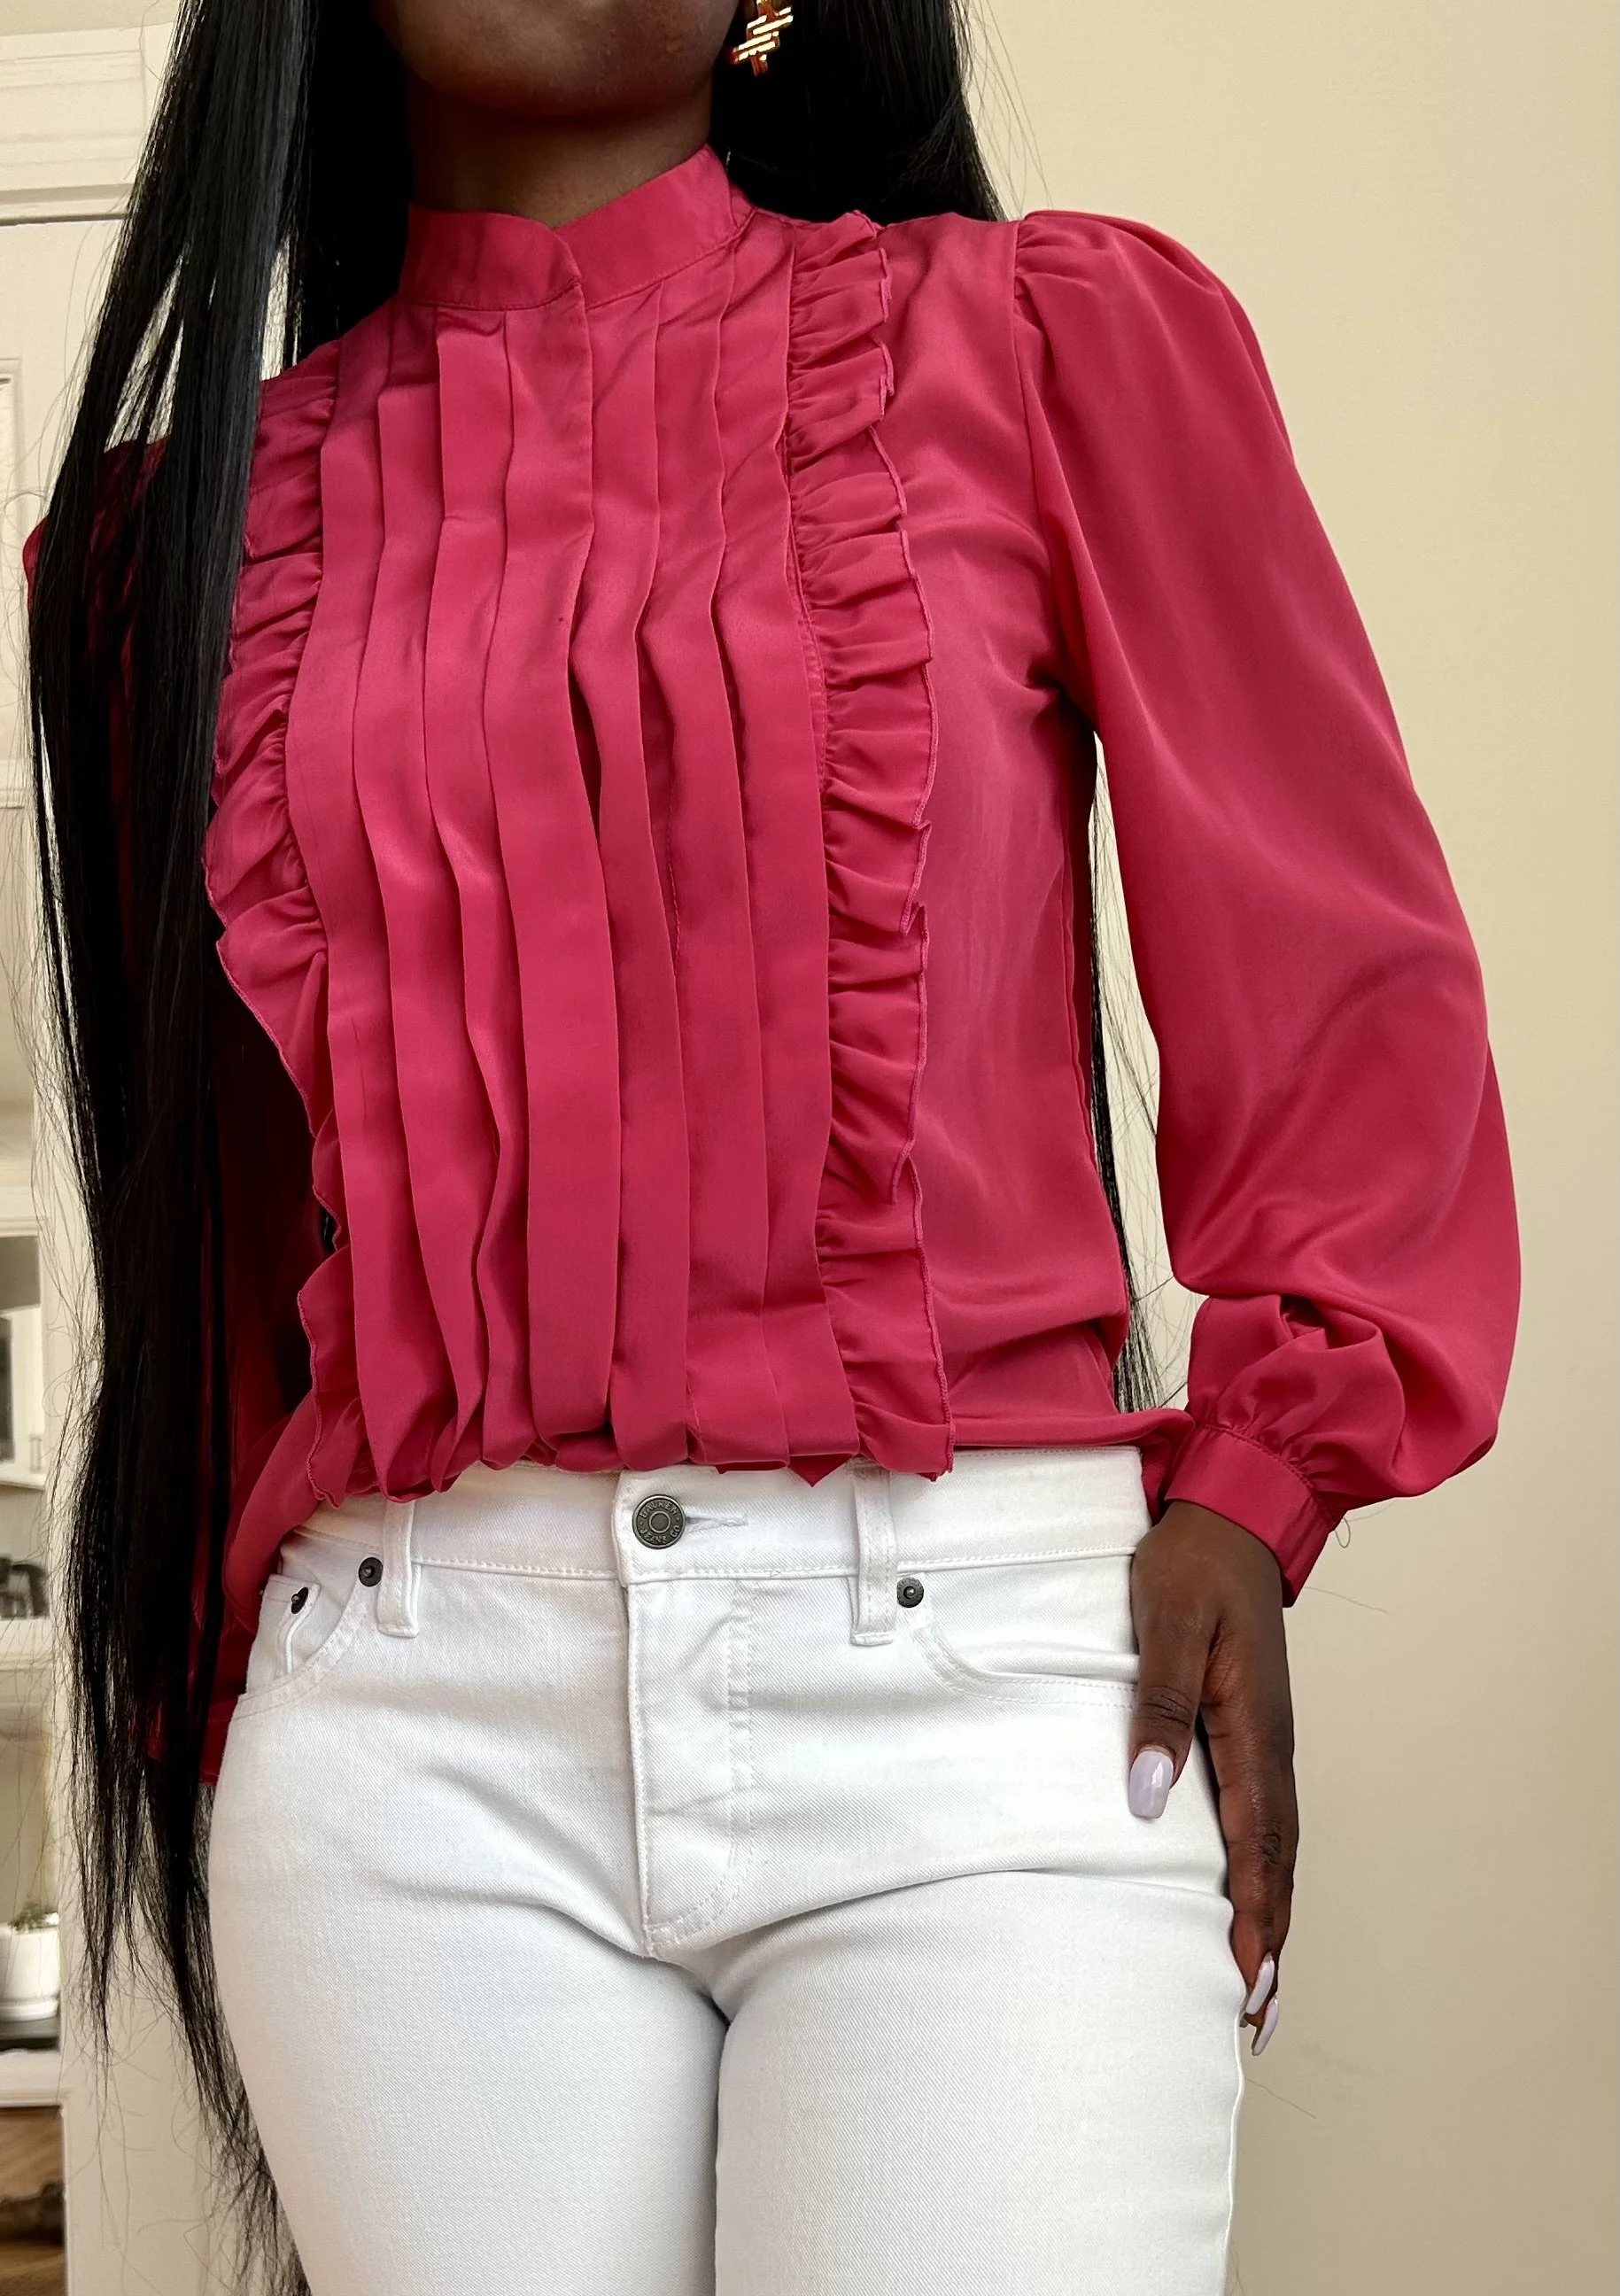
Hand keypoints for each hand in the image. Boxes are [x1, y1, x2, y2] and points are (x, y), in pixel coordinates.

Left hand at [1125, 1499, 1295, 2055]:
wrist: (1234, 1513)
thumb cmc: (1195, 1564)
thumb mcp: (1169, 1623)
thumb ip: (1159, 1706)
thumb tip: (1148, 1798)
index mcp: (1254, 1727)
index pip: (1257, 1840)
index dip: (1251, 1912)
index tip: (1243, 1976)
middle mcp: (1270, 1744)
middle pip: (1277, 1859)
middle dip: (1267, 1936)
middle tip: (1253, 2015)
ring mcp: (1265, 1739)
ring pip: (1275, 1844)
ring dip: (1267, 1911)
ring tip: (1254, 1981)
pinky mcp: (1250, 1729)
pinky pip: (1262, 1817)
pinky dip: (1261, 1870)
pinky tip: (1245, 1894)